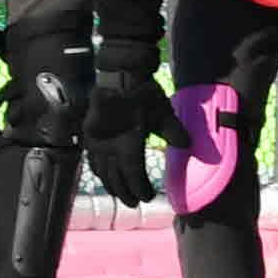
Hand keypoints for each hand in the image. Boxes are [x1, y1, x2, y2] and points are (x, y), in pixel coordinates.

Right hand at [84, 62, 160, 207]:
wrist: (118, 74)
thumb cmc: (143, 94)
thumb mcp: (164, 112)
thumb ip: (174, 131)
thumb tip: (188, 146)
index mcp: (127, 145)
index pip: (133, 175)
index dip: (140, 189)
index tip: (148, 196)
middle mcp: (109, 148)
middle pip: (116, 178)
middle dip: (125, 192)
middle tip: (133, 203)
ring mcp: (96, 142)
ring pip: (102, 172)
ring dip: (111, 185)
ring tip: (118, 194)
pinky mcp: (89, 135)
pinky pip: (92, 159)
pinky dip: (99, 171)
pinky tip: (102, 175)